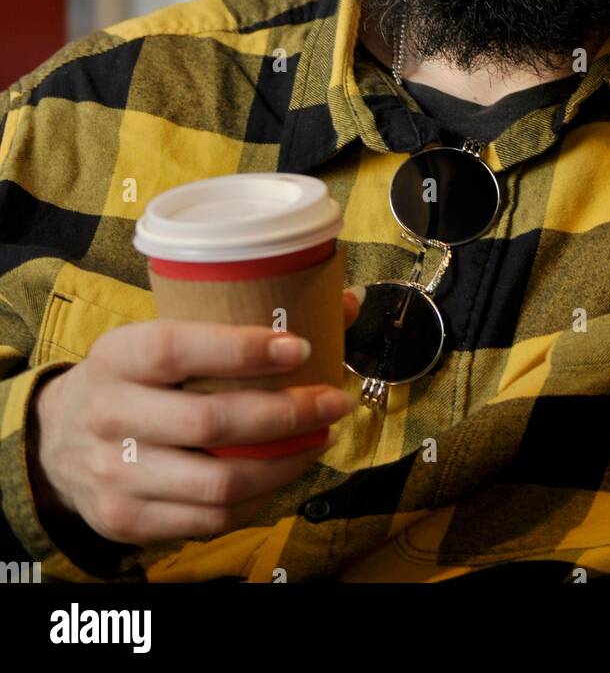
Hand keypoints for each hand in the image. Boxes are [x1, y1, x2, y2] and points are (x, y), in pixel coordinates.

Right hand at [28, 288, 363, 546]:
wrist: (56, 442)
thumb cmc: (132, 378)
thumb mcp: (158, 337)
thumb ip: (237, 321)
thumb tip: (339, 303)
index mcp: (117, 356)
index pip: (177, 349)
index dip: (243, 349)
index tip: (301, 347)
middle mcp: (109, 415)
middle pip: (210, 422)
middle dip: (287, 414)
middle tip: (333, 401)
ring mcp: (114, 475)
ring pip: (218, 481)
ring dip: (284, 463)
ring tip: (318, 440)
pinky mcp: (127, 520)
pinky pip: (210, 518)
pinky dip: (257, 498)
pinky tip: (281, 474)